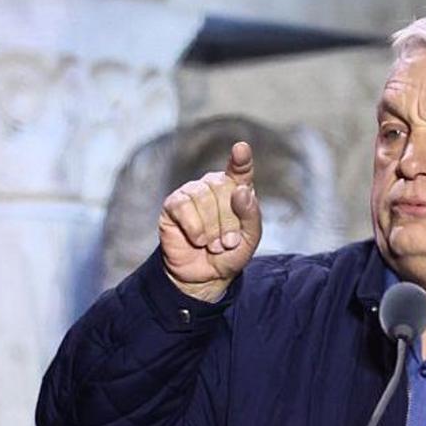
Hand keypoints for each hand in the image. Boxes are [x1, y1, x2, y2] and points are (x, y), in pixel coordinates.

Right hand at [158, 141, 260, 301]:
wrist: (204, 277)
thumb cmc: (229, 253)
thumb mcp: (250, 238)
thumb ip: (251, 214)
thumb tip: (240, 191)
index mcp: (237, 189)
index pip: (240, 169)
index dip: (241, 160)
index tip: (240, 149)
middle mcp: (213, 185)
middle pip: (224, 189)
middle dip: (229, 222)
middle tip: (227, 242)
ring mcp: (192, 192)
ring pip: (204, 198)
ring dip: (212, 229)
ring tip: (213, 244)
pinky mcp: (173, 204)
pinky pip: (184, 208)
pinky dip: (194, 229)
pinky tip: (197, 240)